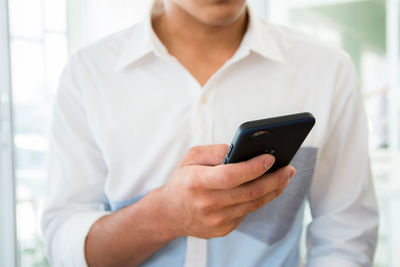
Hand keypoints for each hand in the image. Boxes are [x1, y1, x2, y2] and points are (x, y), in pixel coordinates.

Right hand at [157, 144, 295, 238]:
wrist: (170, 213)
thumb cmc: (184, 180)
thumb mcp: (192, 158)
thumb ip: (216, 151)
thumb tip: (243, 149)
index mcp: (197, 182)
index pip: (231, 176)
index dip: (254, 167)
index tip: (271, 158)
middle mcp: (207, 204)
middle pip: (250, 192)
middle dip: (274, 179)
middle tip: (289, 169)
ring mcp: (216, 220)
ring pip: (253, 204)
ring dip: (273, 190)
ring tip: (284, 177)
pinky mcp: (224, 229)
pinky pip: (248, 212)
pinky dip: (259, 199)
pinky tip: (267, 189)